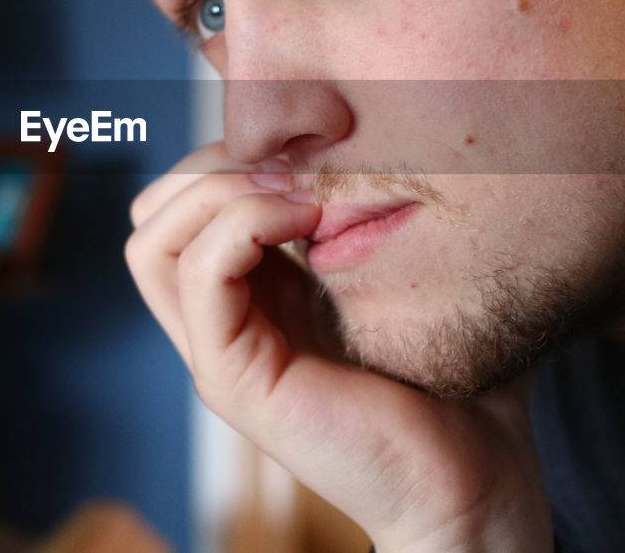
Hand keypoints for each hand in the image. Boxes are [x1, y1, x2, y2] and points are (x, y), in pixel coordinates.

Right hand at [126, 141, 551, 551]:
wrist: (472, 483)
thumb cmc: (455, 383)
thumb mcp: (405, 279)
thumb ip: (380, 218)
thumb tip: (390, 141)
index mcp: (253, 296)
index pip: (182, 203)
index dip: (225, 156)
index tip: (305, 150)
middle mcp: (223, 322)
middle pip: (152, 216)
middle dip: (209, 165)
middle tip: (291, 166)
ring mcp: (218, 353)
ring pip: (152, 241)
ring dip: (220, 190)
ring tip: (298, 193)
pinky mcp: (233, 379)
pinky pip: (199, 275)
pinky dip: (241, 224)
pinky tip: (305, 217)